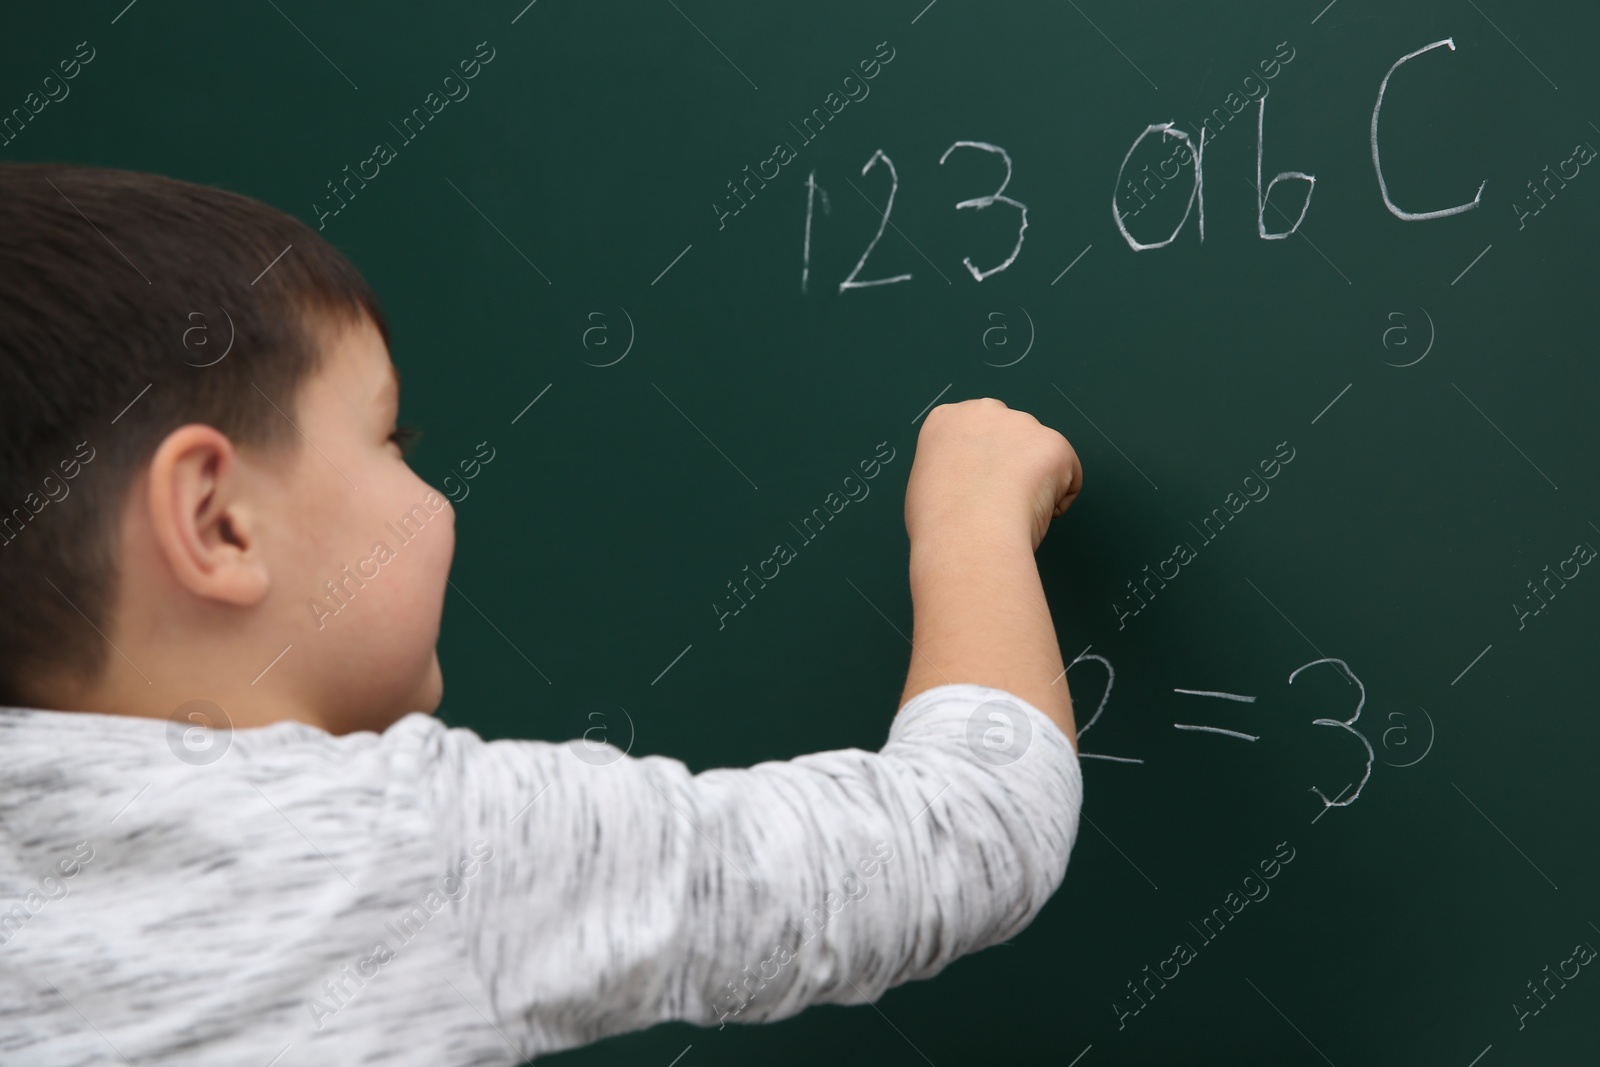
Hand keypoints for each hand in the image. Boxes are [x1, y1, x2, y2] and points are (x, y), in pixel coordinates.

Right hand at [904, 398, 1081, 552]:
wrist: (967, 534)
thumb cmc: (938, 522)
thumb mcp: (925, 485)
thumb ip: (949, 471)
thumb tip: (967, 485)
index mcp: (946, 420)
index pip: (973, 433)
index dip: (979, 464)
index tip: (978, 487)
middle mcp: (984, 411)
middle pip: (1009, 435)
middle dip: (1010, 463)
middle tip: (999, 502)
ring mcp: (1022, 424)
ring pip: (1038, 454)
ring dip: (1034, 481)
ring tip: (1013, 513)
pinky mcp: (1055, 444)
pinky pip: (1068, 474)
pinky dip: (1058, 498)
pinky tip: (1034, 515)